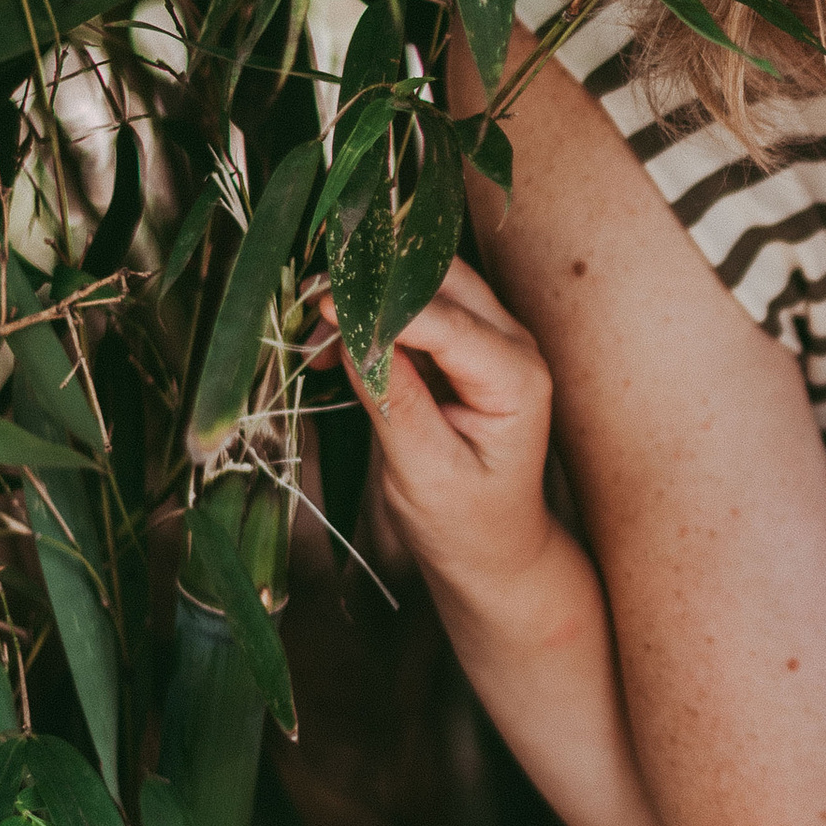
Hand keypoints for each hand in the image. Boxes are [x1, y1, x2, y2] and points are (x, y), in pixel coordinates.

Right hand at [312, 257, 556, 596]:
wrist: (490, 544)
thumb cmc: (466, 520)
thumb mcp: (425, 471)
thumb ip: (395, 401)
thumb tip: (353, 337)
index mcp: (516, 380)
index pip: (448, 323)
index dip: (382, 308)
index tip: (322, 305)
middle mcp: (512, 346)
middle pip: (443, 281)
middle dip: (374, 284)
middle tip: (308, 303)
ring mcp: (489, 340)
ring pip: (425, 284)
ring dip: (367, 296)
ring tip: (312, 332)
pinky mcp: (460, 346)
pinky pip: (413, 310)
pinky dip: (369, 317)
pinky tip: (329, 346)